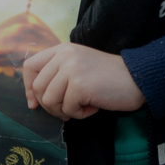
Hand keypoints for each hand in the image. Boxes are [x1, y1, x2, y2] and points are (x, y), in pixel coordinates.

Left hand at [21, 42, 144, 121]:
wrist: (136, 78)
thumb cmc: (108, 76)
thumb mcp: (79, 65)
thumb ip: (58, 73)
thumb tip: (33, 98)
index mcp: (62, 49)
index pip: (31, 66)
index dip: (28, 87)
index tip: (35, 102)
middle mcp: (64, 56)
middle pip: (38, 88)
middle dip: (50, 106)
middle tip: (68, 109)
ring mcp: (71, 69)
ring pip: (49, 101)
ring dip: (65, 111)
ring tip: (82, 106)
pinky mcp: (80, 86)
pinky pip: (67, 109)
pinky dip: (80, 114)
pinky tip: (93, 106)